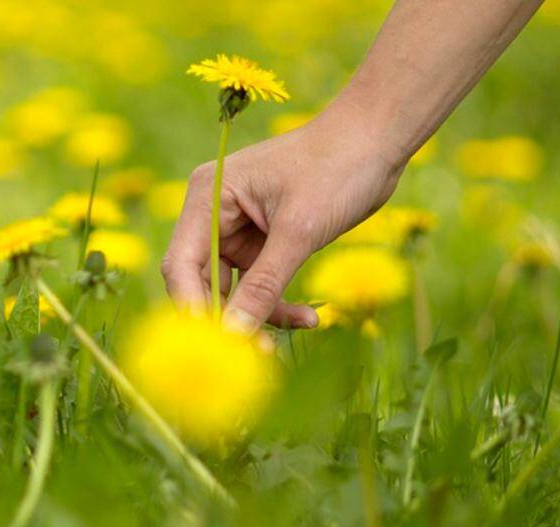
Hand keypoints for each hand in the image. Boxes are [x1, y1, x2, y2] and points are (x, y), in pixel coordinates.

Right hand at [161, 102, 405, 329]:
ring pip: (233, 290)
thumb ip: (263, 285)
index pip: (181, 263)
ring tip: (296, 331)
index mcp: (208, 195)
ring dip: (260, 315)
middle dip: (227, 318)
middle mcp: (214, 213)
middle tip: (255, 354)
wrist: (378, 139)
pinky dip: (278, 303)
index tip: (212, 347)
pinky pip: (258, 285)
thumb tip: (233, 335)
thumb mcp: (299, 231)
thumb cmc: (337, 168)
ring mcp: (237, 229)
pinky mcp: (263, 241)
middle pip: (201, 281)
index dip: (190, 307)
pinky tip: (310, 316)